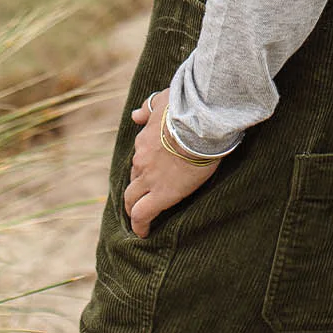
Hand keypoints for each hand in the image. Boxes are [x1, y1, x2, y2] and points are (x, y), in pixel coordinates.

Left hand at [123, 88, 219, 237]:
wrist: (200, 123)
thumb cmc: (187, 107)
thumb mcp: (164, 100)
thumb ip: (148, 107)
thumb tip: (135, 115)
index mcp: (144, 140)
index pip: (140, 157)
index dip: (144, 166)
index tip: (150, 172)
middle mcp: (141, 160)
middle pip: (133, 179)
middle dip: (136, 188)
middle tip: (142, 197)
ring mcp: (149, 178)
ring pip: (132, 198)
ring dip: (134, 208)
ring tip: (139, 219)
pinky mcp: (162, 195)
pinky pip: (143, 214)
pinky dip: (140, 225)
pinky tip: (143, 232)